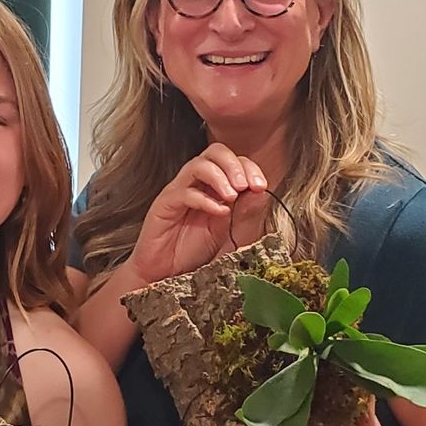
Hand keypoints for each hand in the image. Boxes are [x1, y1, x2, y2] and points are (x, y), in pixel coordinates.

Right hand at [129, 144, 270, 283]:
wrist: (164, 273)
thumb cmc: (191, 251)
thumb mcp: (228, 232)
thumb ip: (244, 213)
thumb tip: (261, 192)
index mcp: (212, 185)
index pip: (232, 160)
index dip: (249, 167)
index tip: (260, 186)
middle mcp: (195, 182)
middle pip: (215, 152)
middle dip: (235, 165)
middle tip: (247, 186)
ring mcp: (178, 191)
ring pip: (198, 165)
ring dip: (220, 177)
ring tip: (233, 196)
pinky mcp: (164, 205)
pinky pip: (184, 193)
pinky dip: (205, 199)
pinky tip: (220, 212)